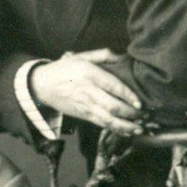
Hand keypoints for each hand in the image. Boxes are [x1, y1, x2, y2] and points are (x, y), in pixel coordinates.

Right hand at [29, 49, 143, 133]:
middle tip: (145, 117)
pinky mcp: (84, 116)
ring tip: (139, 129)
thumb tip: (121, 56)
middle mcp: (89, 92)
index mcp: (90, 75)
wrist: (42, 85)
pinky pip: (102, 124)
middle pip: (112, 106)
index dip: (128, 96)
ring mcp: (86, 106)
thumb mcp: (81, 56)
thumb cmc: (64, 69)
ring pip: (108, 120)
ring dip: (126, 126)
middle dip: (131, 114)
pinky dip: (116, 129)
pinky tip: (127, 131)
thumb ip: (102, 55)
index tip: (140, 103)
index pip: (113, 86)